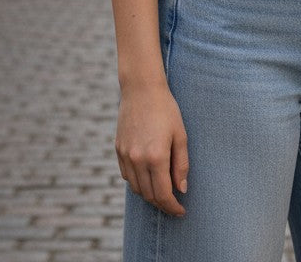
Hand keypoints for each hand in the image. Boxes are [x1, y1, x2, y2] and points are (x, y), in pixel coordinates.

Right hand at [115, 81, 188, 215]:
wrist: (141, 89)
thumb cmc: (166, 109)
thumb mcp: (180, 135)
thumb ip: (181, 164)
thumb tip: (181, 189)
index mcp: (156, 157)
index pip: (163, 194)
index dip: (173, 207)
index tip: (181, 211)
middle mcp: (138, 159)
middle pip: (149, 195)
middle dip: (162, 203)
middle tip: (174, 204)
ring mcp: (125, 155)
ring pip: (136, 188)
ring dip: (149, 195)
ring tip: (162, 192)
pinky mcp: (118, 149)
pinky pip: (127, 176)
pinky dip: (137, 182)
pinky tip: (148, 178)